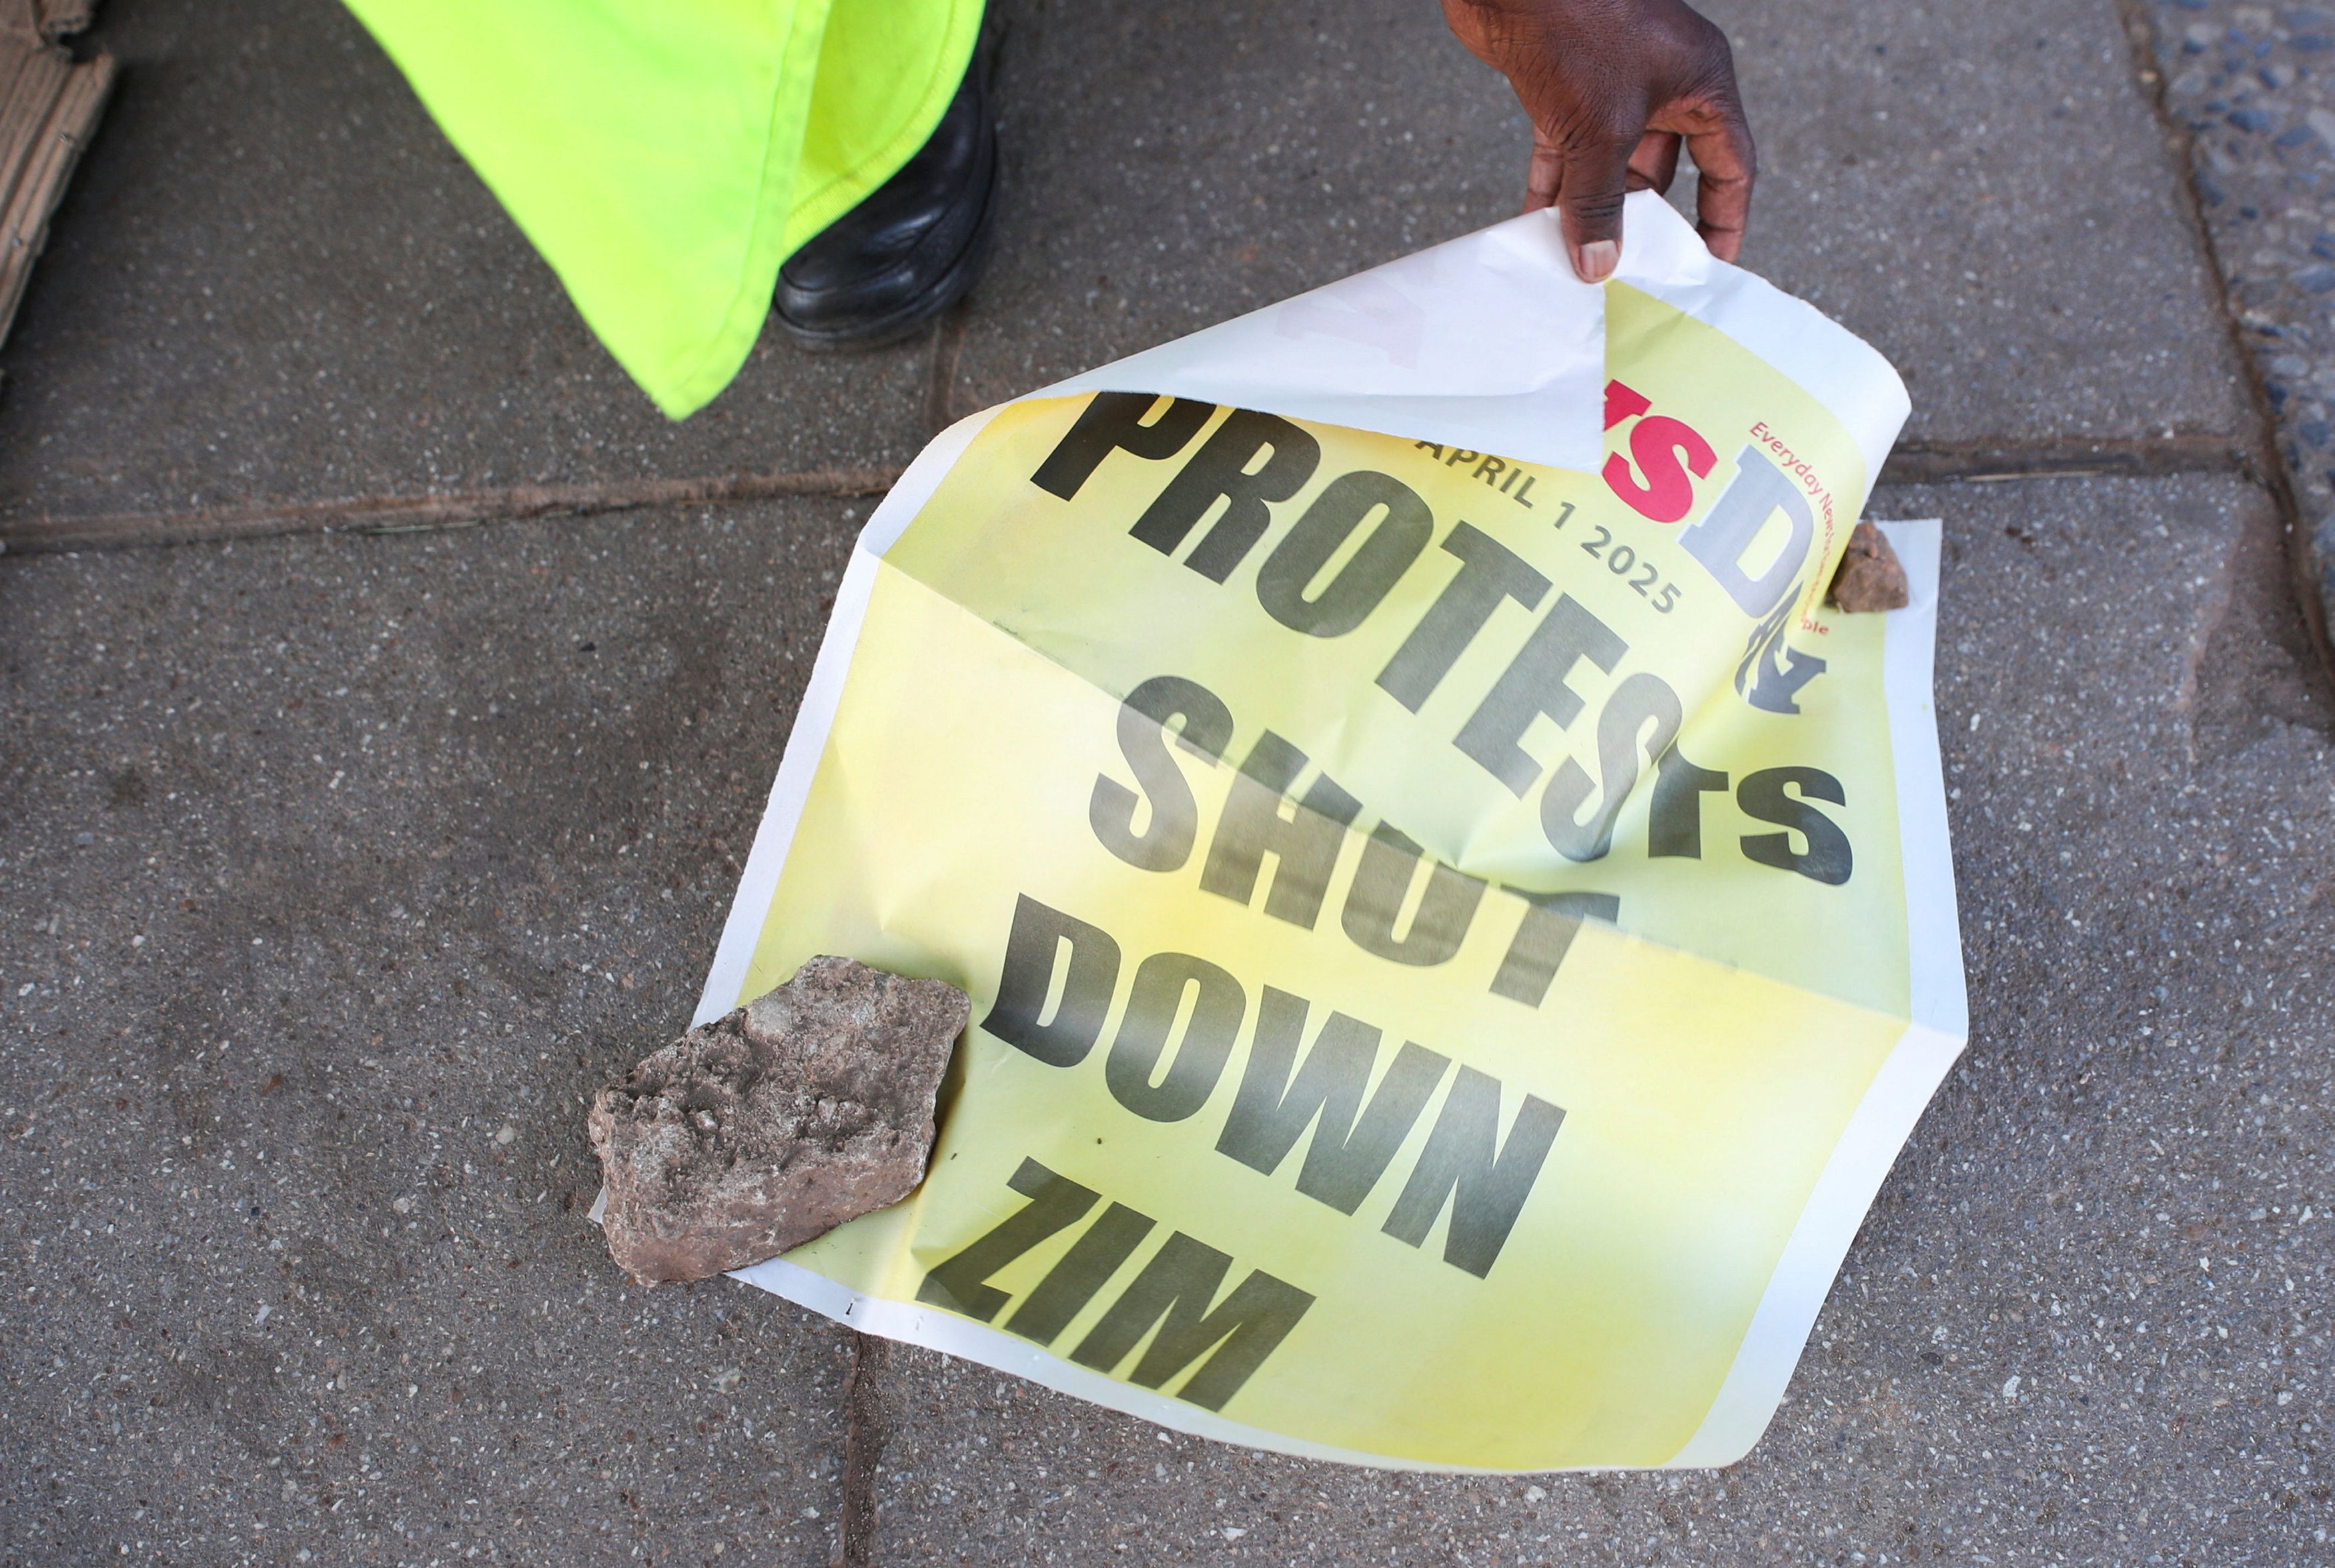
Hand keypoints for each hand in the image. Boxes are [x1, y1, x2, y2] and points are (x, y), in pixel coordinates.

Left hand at [1442, 0, 1754, 281]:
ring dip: (1591, 214)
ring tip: (1576, 266)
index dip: (1722, 219)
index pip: (1730, 165)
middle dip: (1642, 225)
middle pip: (1663, 174)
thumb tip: (1599, 264)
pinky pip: (1564, 156)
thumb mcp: (1601, 131)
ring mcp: (1610, 89)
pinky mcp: (1562, 92)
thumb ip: (1600, 202)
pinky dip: (1553, 191)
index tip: (1707, 266)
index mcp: (1700, 84)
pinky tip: (1536, 231)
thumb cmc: (1578, 24)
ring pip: (1608, 169)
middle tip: (1626, 275)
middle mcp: (1662, 86)